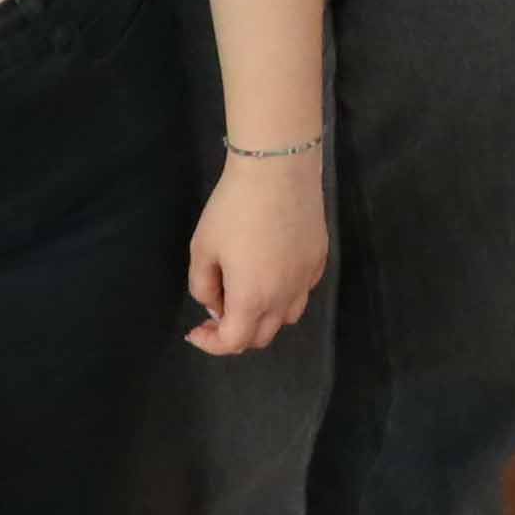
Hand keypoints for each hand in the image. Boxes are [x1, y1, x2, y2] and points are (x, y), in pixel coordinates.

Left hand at [180, 149, 327, 354]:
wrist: (277, 170)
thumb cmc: (233, 208)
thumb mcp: (202, 248)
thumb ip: (202, 286)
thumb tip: (215, 305)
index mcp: (252, 299)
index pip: (234, 342)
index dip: (211, 344)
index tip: (196, 330)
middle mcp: (284, 298)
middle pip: (261, 337)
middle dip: (235, 333)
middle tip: (216, 312)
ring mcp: (306, 280)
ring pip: (286, 318)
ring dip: (262, 317)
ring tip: (244, 292)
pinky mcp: (319, 260)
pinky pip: (301, 292)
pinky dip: (283, 294)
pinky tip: (269, 269)